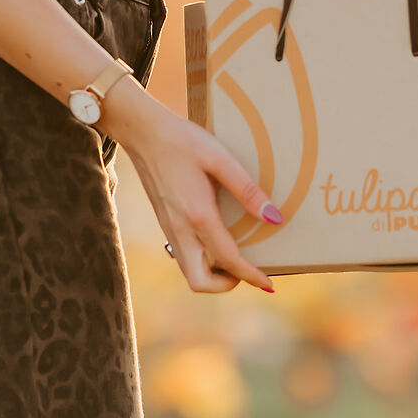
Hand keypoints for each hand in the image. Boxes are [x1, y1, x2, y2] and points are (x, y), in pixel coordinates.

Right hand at [106, 88, 282, 293]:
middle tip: (247, 272)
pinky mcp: (164, 223)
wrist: (143, 132)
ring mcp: (169, 228)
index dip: (251, 276)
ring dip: (212, 275)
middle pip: (199, 281)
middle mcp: (180, 229)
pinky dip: (202, 261)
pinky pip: (183, 255)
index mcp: (198, 215)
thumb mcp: (219, 158)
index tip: (269, 283)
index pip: (228, 260)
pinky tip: (216, 241)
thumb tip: (274, 217)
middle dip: (225, 285)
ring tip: (235, 260)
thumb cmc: (183, 141)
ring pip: (188, 271)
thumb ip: (246, 189)